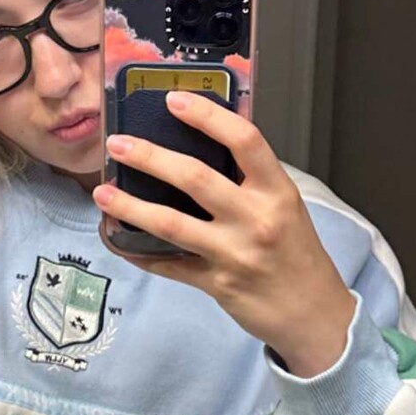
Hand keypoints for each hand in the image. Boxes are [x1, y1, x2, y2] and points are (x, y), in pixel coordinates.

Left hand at [93, 91, 355, 377]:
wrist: (314, 314)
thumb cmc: (297, 253)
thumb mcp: (286, 206)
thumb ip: (250, 179)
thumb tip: (205, 140)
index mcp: (277, 192)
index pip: (244, 141)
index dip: (207, 116)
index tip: (174, 100)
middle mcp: (256, 220)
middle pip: (195, 178)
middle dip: (149, 157)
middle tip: (117, 143)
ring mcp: (234, 254)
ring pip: (170, 223)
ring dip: (129, 206)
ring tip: (102, 192)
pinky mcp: (216, 284)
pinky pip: (167, 265)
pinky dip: (138, 251)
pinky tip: (116, 238)